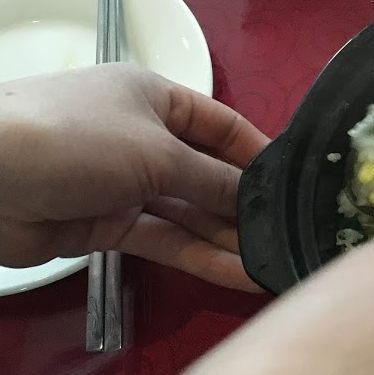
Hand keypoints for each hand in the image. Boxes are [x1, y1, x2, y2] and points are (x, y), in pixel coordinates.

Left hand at [0, 63, 269, 290]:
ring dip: (228, 238)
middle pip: (208, 175)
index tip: (297, 186)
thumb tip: (259, 200)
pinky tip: (240, 275)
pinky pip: (164, 240)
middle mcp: (145, 139)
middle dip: (246, 206)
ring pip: (189, 213)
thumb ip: (214, 181)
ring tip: (274, 263)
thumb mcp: (157, 152)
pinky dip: (199, 257)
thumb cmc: (75, 139)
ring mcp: (124, 184)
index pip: (223, 126)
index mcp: (156, 99)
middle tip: (290, 237)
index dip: (259, 155)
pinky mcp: (106, 226)